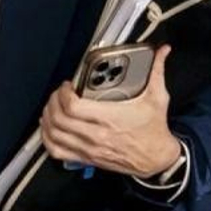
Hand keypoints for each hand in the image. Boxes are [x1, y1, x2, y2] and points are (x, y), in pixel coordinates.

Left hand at [40, 46, 182, 179]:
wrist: (157, 157)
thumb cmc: (154, 130)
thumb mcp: (158, 98)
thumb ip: (157, 71)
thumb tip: (162, 52)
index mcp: (111, 118)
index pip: (73, 106)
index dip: (63, 93)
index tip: (68, 85)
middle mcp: (96, 134)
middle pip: (59, 118)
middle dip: (53, 101)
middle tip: (58, 94)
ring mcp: (89, 147)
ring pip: (53, 133)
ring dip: (48, 118)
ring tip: (52, 107)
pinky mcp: (86, 158)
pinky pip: (57, 150)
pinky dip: (48, 139)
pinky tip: (50, 129)